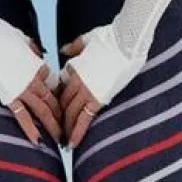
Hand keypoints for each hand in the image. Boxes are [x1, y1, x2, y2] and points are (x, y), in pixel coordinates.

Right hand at [7, 37, 61, 144]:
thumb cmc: (1, 34)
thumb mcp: (24, 41)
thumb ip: (33, 50)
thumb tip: (37, 52)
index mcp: (40, 66)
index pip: (54, 88)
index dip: (60, 101)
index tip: (64, 111)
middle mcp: (35, 79)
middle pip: (53, 103)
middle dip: (62, 119)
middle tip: (68, 132)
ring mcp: (23, 88)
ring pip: (43, 112)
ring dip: (52, 128)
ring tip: (60, 142)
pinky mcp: (9, 94)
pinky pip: (22, 115)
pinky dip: (31, 129)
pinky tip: (38, 141)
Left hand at [58, 34, 104, 148]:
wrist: (126, 40)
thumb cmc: (110, 37)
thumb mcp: (87, 39)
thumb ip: (74, 47)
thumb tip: (63, 50)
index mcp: (73, 67)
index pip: (60, 88)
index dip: (58, 100)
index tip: (57, 110)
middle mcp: (76, 80)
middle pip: (62, 103)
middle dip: (58, 118)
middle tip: (55, 132)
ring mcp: (86, 90)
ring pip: (70, 113)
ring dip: (65, 128)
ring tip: (62, 142)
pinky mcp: (98, 98)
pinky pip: (84, 119)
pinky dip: (76, 132)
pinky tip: (72, 144)